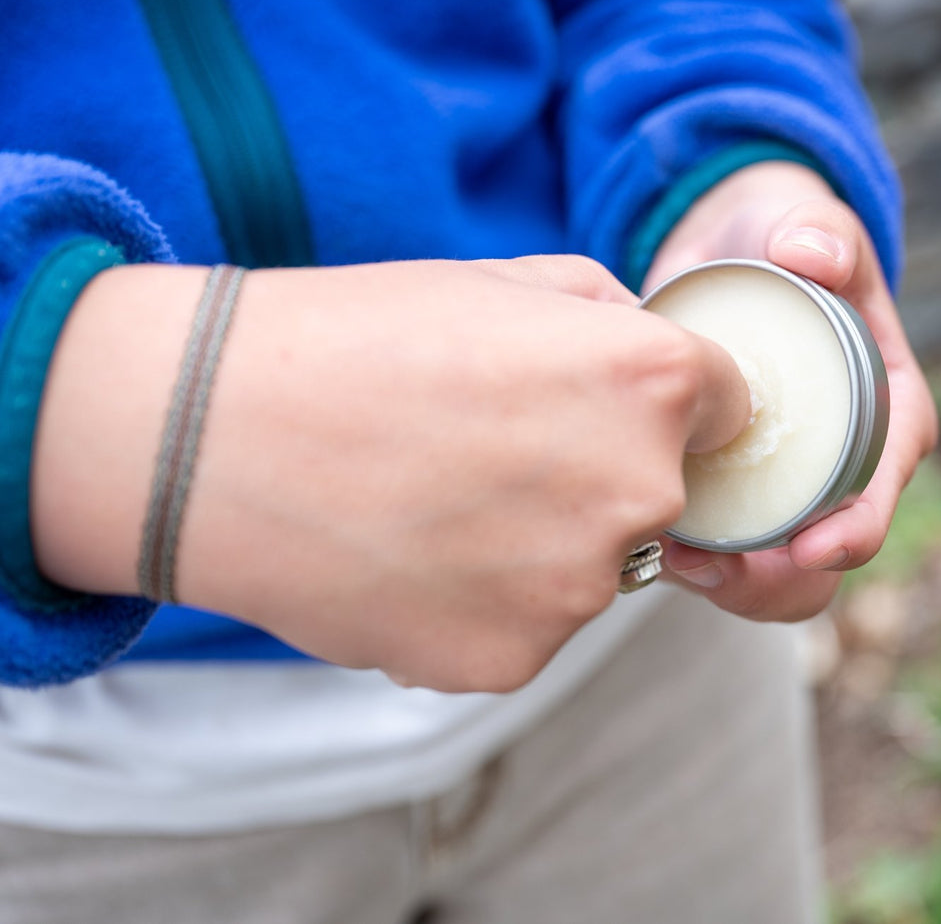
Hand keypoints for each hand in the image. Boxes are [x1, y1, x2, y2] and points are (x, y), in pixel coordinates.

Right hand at [31, 256, 748, 691]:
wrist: (210, 435)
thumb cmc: (355, 336)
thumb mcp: (506, 280)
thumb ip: (617, 321)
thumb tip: (667, 362)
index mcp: (651, 384)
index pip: (730, 406)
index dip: (670, 400)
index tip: (606, 400)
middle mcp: (637, 494)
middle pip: (664, 496)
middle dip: (604, 473)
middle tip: (495, 447)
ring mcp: (576, 592)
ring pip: (593, 568)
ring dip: (542, 542)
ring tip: (435, 498)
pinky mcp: (512, 661)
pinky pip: (529, 626)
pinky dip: (486, 600)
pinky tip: (411, 552)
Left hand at [644, 161, 937, 621]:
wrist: (723, 254)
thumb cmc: (779, 236)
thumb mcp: (802, 223)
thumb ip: (815, 228)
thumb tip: (809, 255)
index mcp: (887, 417)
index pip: (880, 491)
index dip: (853, 532)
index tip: (806, 545)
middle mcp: (843, 470)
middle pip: (825, 562)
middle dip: (775, 582)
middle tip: (715, 568)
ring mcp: (785, 491)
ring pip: (772, 578)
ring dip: (725, 586)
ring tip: (673, 558)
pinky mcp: (731, 497)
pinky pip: (720, 558)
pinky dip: (688, 568)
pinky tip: (648, 544)